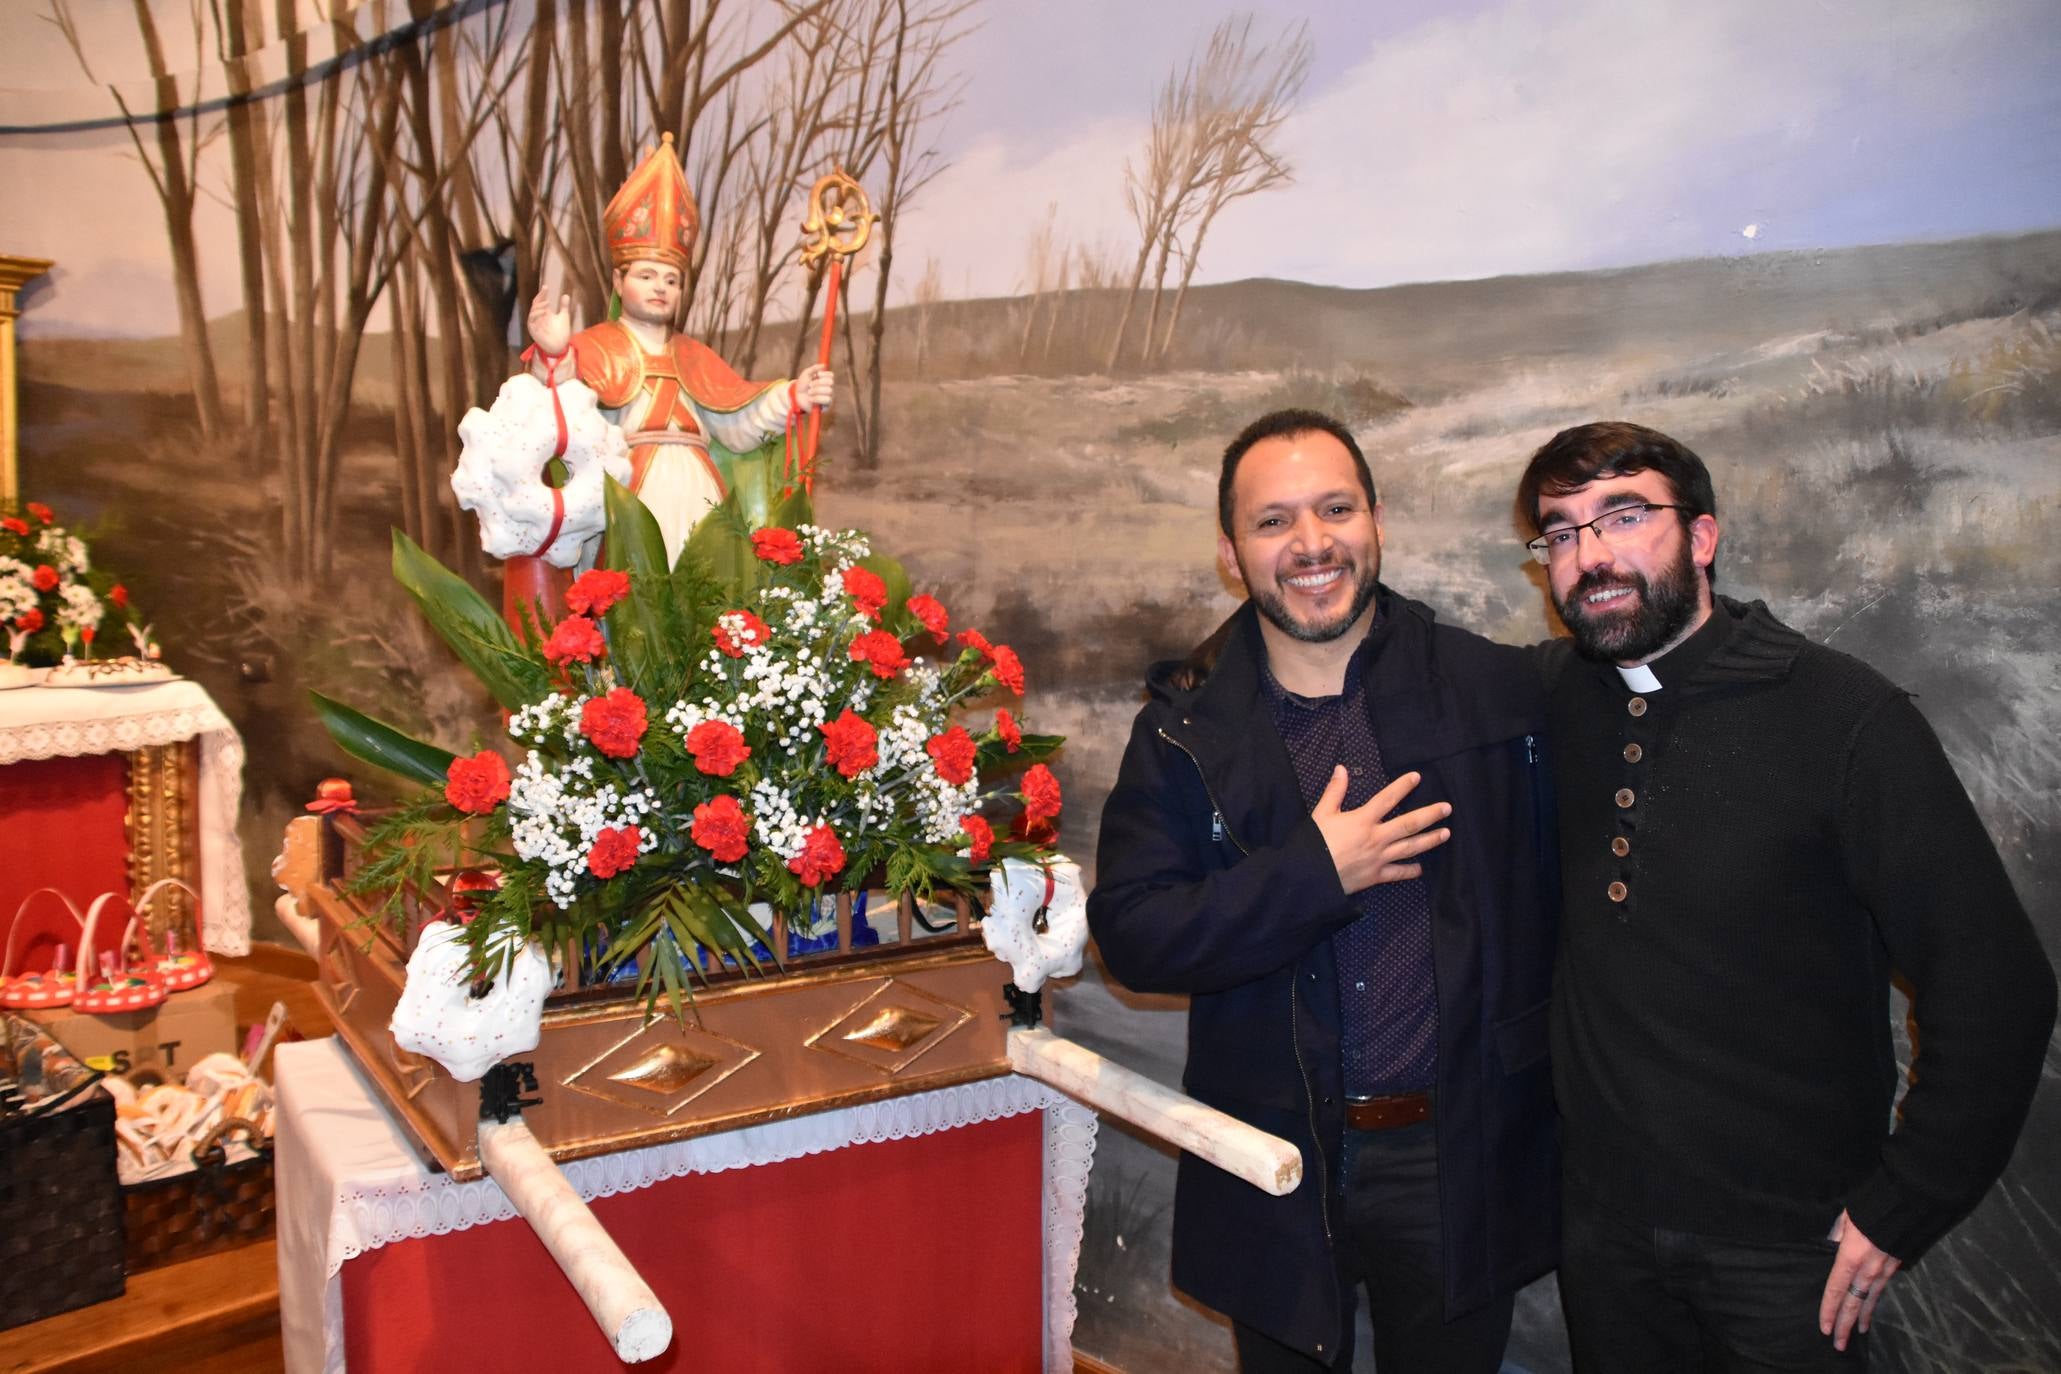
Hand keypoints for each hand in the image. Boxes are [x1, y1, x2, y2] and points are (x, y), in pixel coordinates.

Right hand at [527, 284, 571, 355]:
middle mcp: (538, 317)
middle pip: (536, 304)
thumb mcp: (564, 317)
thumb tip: (566, 295)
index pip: (541, 300)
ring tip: (547, 303)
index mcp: (544, 313)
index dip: (542, 293)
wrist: (560, 346)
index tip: (546, 287)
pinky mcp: (533, 330)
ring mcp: (535, 323)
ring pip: (533, 311)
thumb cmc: (561, 333)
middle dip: (540, 297)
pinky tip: (543, 312)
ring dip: (539, 306)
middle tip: (545, 290)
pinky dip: (536, 315)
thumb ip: (564, 306)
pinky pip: (532, 320)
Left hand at [791, 363, 833, 410]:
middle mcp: (829, 388)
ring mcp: (829, 397)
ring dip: (816, 391)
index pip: (831, 375)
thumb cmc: (802, 385)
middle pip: (830, 382)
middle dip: (818, 383)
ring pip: (829, 391)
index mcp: (825, 380)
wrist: (796, 398)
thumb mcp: (806, 374)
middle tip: (810, 385)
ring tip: (809, 393)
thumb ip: (814, 368)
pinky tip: (810, 399)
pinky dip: (817, 398)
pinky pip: (827, 400)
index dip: (824, 374)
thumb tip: (824, 365)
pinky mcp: (827, 405)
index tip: (817, 375)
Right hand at [1312, 767, 1449, 893]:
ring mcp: (1379, 858)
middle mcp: (1376, 838)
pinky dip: (1410, 871)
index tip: (1417, 777)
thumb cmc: (1314, 843)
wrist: (1310, 875)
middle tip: (1447, 808)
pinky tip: (1420, 869)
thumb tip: (1341, 769)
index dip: (1403, 786)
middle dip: (1430, 815)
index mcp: (1363, 820)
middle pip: (1409, 824)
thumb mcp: (1322, 813)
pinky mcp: (1376, 876)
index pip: (1387, 799)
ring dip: (1429, 840)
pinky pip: (1397, 873)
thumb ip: (1334, 791)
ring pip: (1410, 848)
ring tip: (1445, 834)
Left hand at [1818, 1210, 1899, 1350]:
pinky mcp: (1895, 1268)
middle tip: (1838, 1344)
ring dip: (1861, 1319)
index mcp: (1850, 1257)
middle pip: (1853, 1303)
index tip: (1823, 1327)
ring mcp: (1884, 1271)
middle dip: (1844, 1325)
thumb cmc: (1872, 1207)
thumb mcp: (1846, 1218)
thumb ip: (1837, 1235)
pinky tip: (1870, 1312)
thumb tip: (1830, 1247)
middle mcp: (1867, 1270)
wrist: (1908, 1204)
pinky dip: (1874, 1304)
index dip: (1828, 1309)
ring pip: (1869, 1301)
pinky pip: (1880, 1291)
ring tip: (1855, 1334)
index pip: (1835, 1289)